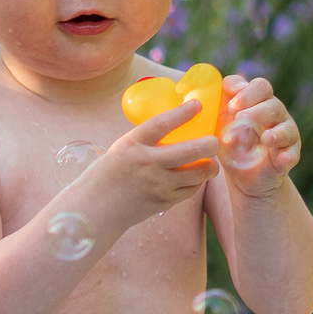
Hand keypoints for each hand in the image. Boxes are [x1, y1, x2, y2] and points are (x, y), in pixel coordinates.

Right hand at [78, 102, 219, 233]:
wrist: (96, 208)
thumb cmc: (109, 173)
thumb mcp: (123, 148)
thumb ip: (147, 139)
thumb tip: (177, 122)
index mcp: (133, 144)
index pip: (162, 123)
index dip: (183, 113)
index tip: (197, 105)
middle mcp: (147, 163)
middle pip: (190, 151)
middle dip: (210, 144)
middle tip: (216, 140)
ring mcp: (157, 185)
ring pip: (197, 174)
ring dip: (209, 166)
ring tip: (211, 161)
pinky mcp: (163, 202)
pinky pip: (190, 191)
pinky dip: (197, 182)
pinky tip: (197, 177)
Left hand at [218, 76, 301, 197]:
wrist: (245, 177)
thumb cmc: (232, 145)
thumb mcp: (220, 126)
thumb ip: (214, 109)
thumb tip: (195, 96)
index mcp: (258, 102)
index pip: (258, 87)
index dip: (245, 92)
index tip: (231, 104)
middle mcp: (274, 114)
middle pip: (271, 102)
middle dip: (256, 108)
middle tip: (240, 118)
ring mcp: (285, 133)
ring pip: (285, 126)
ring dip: (275, 132)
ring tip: (266, 138)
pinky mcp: (290, 154)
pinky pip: (293, 153)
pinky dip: (288, 155)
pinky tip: (282, 159)